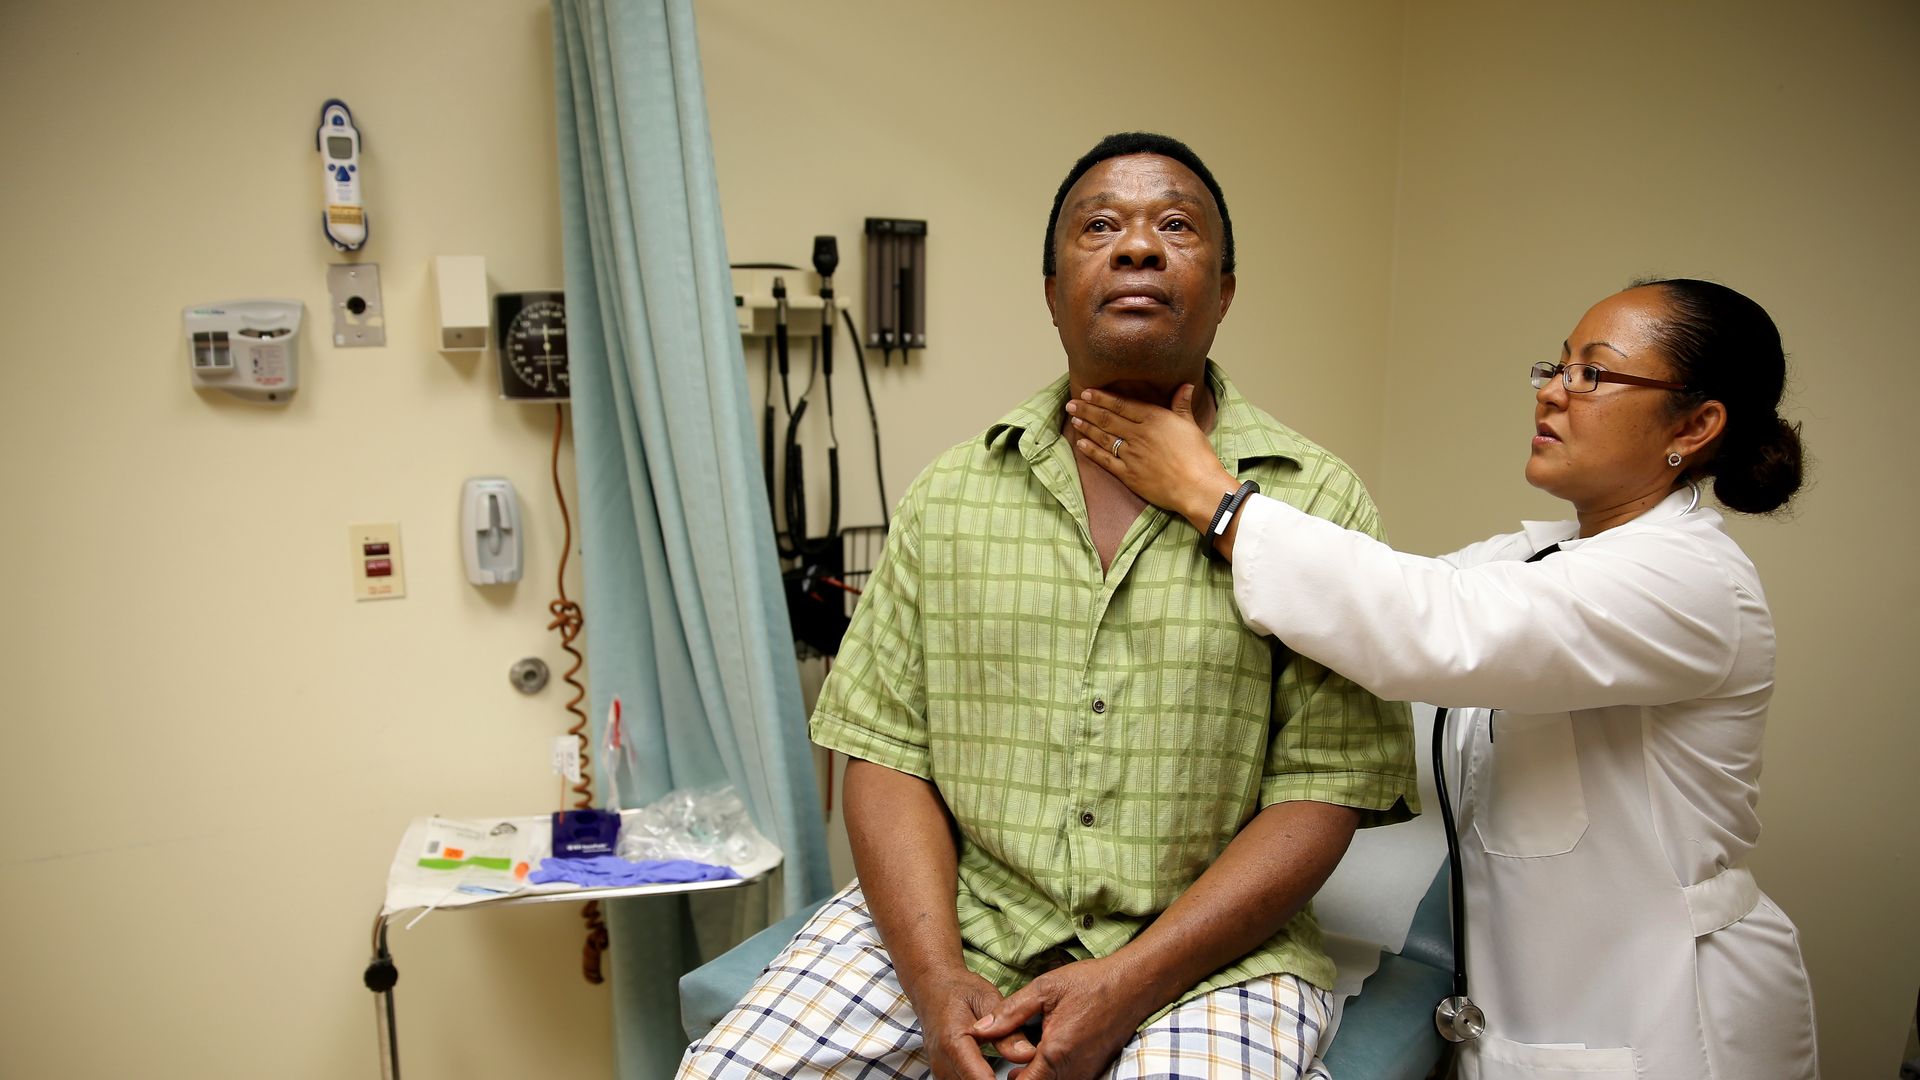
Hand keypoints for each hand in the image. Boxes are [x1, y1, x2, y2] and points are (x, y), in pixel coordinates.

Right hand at [915, 967, 1037, 1079]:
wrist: (931, 986)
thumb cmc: (958, 989)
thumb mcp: (988, 1000)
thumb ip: (1007, 1030)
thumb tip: (1027, 1054)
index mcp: (953, 1042)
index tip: (1022, 1079)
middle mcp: (942, 1061)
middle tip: (1021, 1073)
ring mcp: (939, 1070)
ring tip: (1011, 1073)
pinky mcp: (941, 1074)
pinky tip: (992, 1074)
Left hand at [968, 956, 1150, 1079]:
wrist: (1132, 985)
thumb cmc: (1090, 983)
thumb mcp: (1044, 988)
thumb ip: (1009, 1012)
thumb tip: (980, 1030)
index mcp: (1055, 1051)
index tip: (997, 1071)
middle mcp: (1073, 1069)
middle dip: (1021, 1079)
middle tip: (1008, 1066)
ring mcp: (1087, 1072)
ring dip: (1037, 1077)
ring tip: (1024, 1062)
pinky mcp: (1095, 1070)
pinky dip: (1053, 1074)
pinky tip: (1045, 1059)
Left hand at [1066, 385, 1238, 532]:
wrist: (1197, 487)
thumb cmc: (1198, 456)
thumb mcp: (1190, 425)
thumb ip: (1181, 405)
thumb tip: (1186, 385)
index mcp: (1153, 419)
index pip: (1121, 405)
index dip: (1101, 398)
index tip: (1087, 392)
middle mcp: (1138, 434)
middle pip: (1107, 419)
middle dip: (1087, 410)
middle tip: (1071, 404)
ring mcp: (1131, 455)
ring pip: (1103, 437)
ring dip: (1086, 427)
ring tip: (1073, 419)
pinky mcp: (1128, 474)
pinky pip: (1105, 460)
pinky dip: (1091, 451)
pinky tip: (1080, 444)